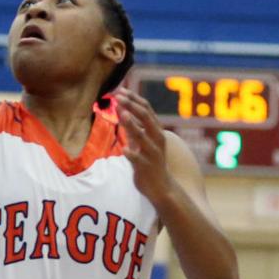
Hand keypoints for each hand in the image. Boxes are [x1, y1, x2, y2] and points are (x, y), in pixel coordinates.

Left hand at [114, 87, 174, 203]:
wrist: (160, 187)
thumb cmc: (149, 162)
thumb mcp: (141, 142)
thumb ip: (132, 127)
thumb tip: (121, 109)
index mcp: (156, 131)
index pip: (146, 109)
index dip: (133, 99)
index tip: (120, 90)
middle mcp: (157, 139)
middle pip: (146, 118)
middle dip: (132, 106)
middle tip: (118, 96)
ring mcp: (152, 153)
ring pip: (143, 136)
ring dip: (132, 124)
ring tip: (122, 113)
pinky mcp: (147, 167)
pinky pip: (138, 159)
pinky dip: (132, 153)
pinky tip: (124, 149)